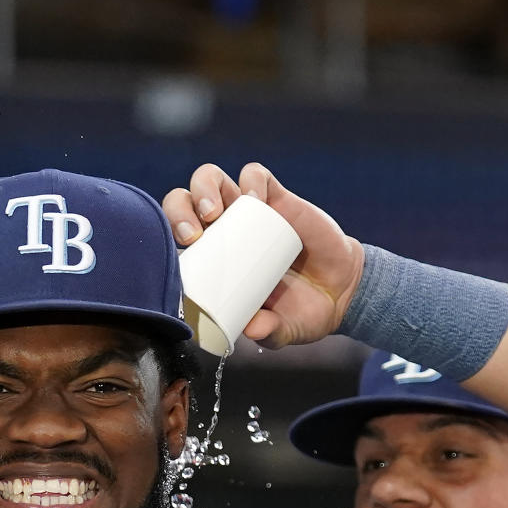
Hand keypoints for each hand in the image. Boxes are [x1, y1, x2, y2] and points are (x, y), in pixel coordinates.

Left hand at [161, 162, 364, 348]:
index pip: (173, 239)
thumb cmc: (298, 312)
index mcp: (210, 261)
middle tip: (194, 234)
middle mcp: (221, 231)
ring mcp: (246, 212)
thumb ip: (269, 332)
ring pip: (211, 180)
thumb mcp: (281, 328)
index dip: (165, 238)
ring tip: (214, 212)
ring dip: (205, 188)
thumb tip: (252, 329)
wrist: (341, 291)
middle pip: (184, 203)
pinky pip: (255, 176)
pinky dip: (250, 180)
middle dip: (179, 211)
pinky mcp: (276, 198)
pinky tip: (253, 196)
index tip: (179, 254)